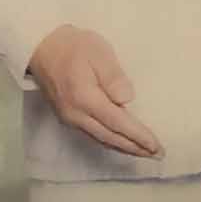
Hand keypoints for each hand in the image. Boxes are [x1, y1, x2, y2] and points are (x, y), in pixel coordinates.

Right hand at [27, 24, 163, 158]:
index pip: (117, 122)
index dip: (138, 136)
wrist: (42, 47)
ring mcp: (69, 118)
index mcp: (85, 98)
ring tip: (145, 153)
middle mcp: (76, 114)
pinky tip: (122, 143)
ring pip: (101, 139)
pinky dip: (111, 142)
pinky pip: (93, 135)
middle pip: (110, 137)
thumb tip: (127, 99)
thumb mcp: (98, 52)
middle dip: (135, 148)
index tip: (156, 146)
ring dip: (124, 148)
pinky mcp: (67, 117)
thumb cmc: (73, 46)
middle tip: (159, 155)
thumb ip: (113, 77)